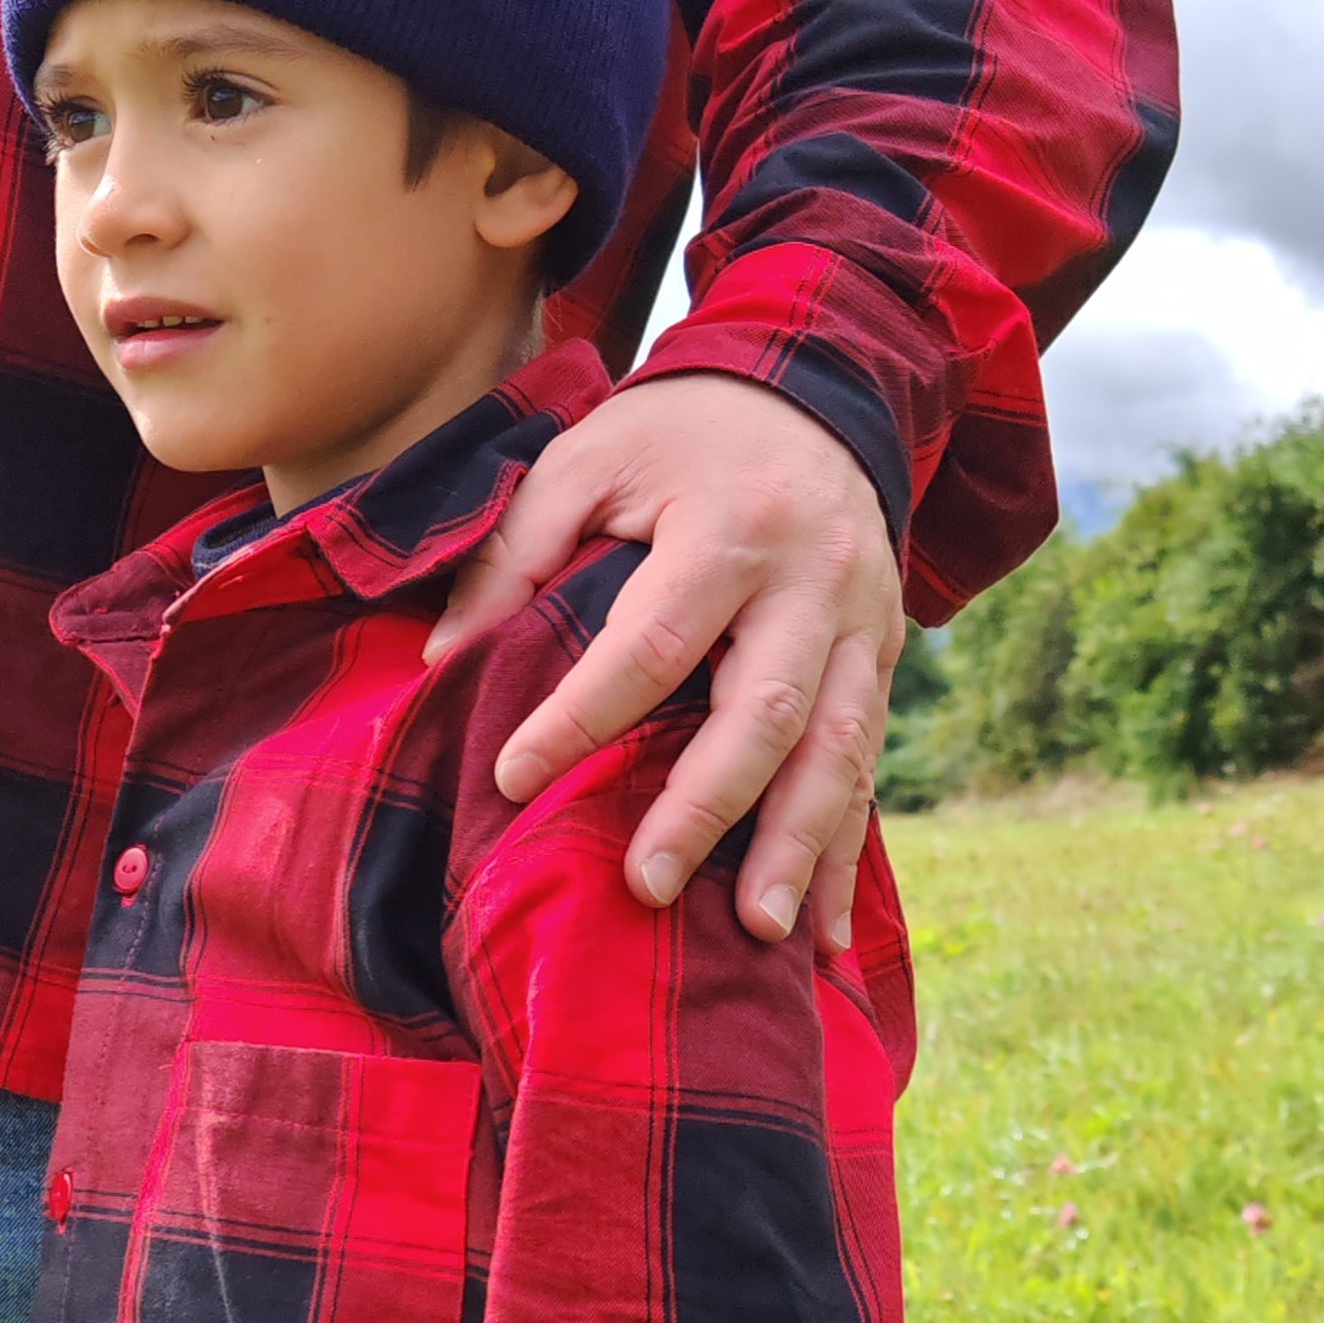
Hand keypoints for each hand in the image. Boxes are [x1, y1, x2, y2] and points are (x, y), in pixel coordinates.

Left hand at [428, 371, 902, 949]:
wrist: (816, 388)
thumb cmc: (679, 434)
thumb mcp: (587, 458)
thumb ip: (516, 552)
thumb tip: (442, 661)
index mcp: (729, 527)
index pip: (653, 641)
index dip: (583, 715)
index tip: (512, 778)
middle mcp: (811, 581)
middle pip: (764, 709)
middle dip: (708, 806)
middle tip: (648, 884)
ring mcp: (861, 625)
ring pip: (838, 750)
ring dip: (800, 848)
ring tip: (761, 934)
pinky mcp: (881, 658)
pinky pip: (868, 764)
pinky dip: (845, 852)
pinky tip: (822, 935)